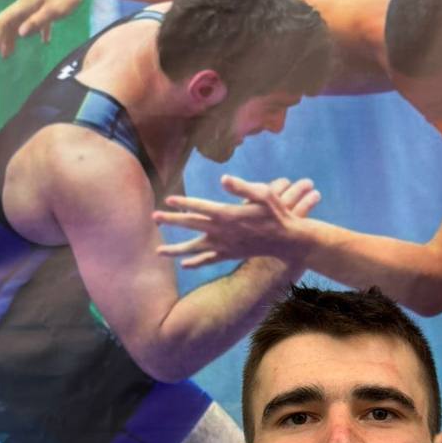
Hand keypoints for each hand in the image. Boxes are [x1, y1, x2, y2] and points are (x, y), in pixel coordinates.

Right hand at [0, 0, 89, 57]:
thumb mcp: (53, 11)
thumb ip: (37, 22)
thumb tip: (20, 34)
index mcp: (26, 2)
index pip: (6, 19)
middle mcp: (27, 0)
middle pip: (12, 21)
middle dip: (6, 38)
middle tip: (4, 55)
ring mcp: (36, 0)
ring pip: (22, 20)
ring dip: (17, 36)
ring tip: (14, 50)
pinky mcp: (47, 2)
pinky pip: (39, 18)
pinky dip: (38, 30)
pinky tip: (45, 41)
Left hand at [154, 176, 318, 267]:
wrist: (287, 240)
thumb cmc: (277, 213)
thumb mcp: (264, 193)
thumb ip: (242, 186)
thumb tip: (223, 178)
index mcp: (227, 214)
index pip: (199, 207)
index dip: (183, 202)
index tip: (168, 199)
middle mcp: (222, 231)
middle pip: (191, 225)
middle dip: (171, 221)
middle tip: (154, 218)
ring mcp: (225, 245)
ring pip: (195, 248)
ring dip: (176, 249)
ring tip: (159, 252)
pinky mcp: (230, 254)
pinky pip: (208, 259)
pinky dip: (196, 262)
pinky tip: (184, 264)